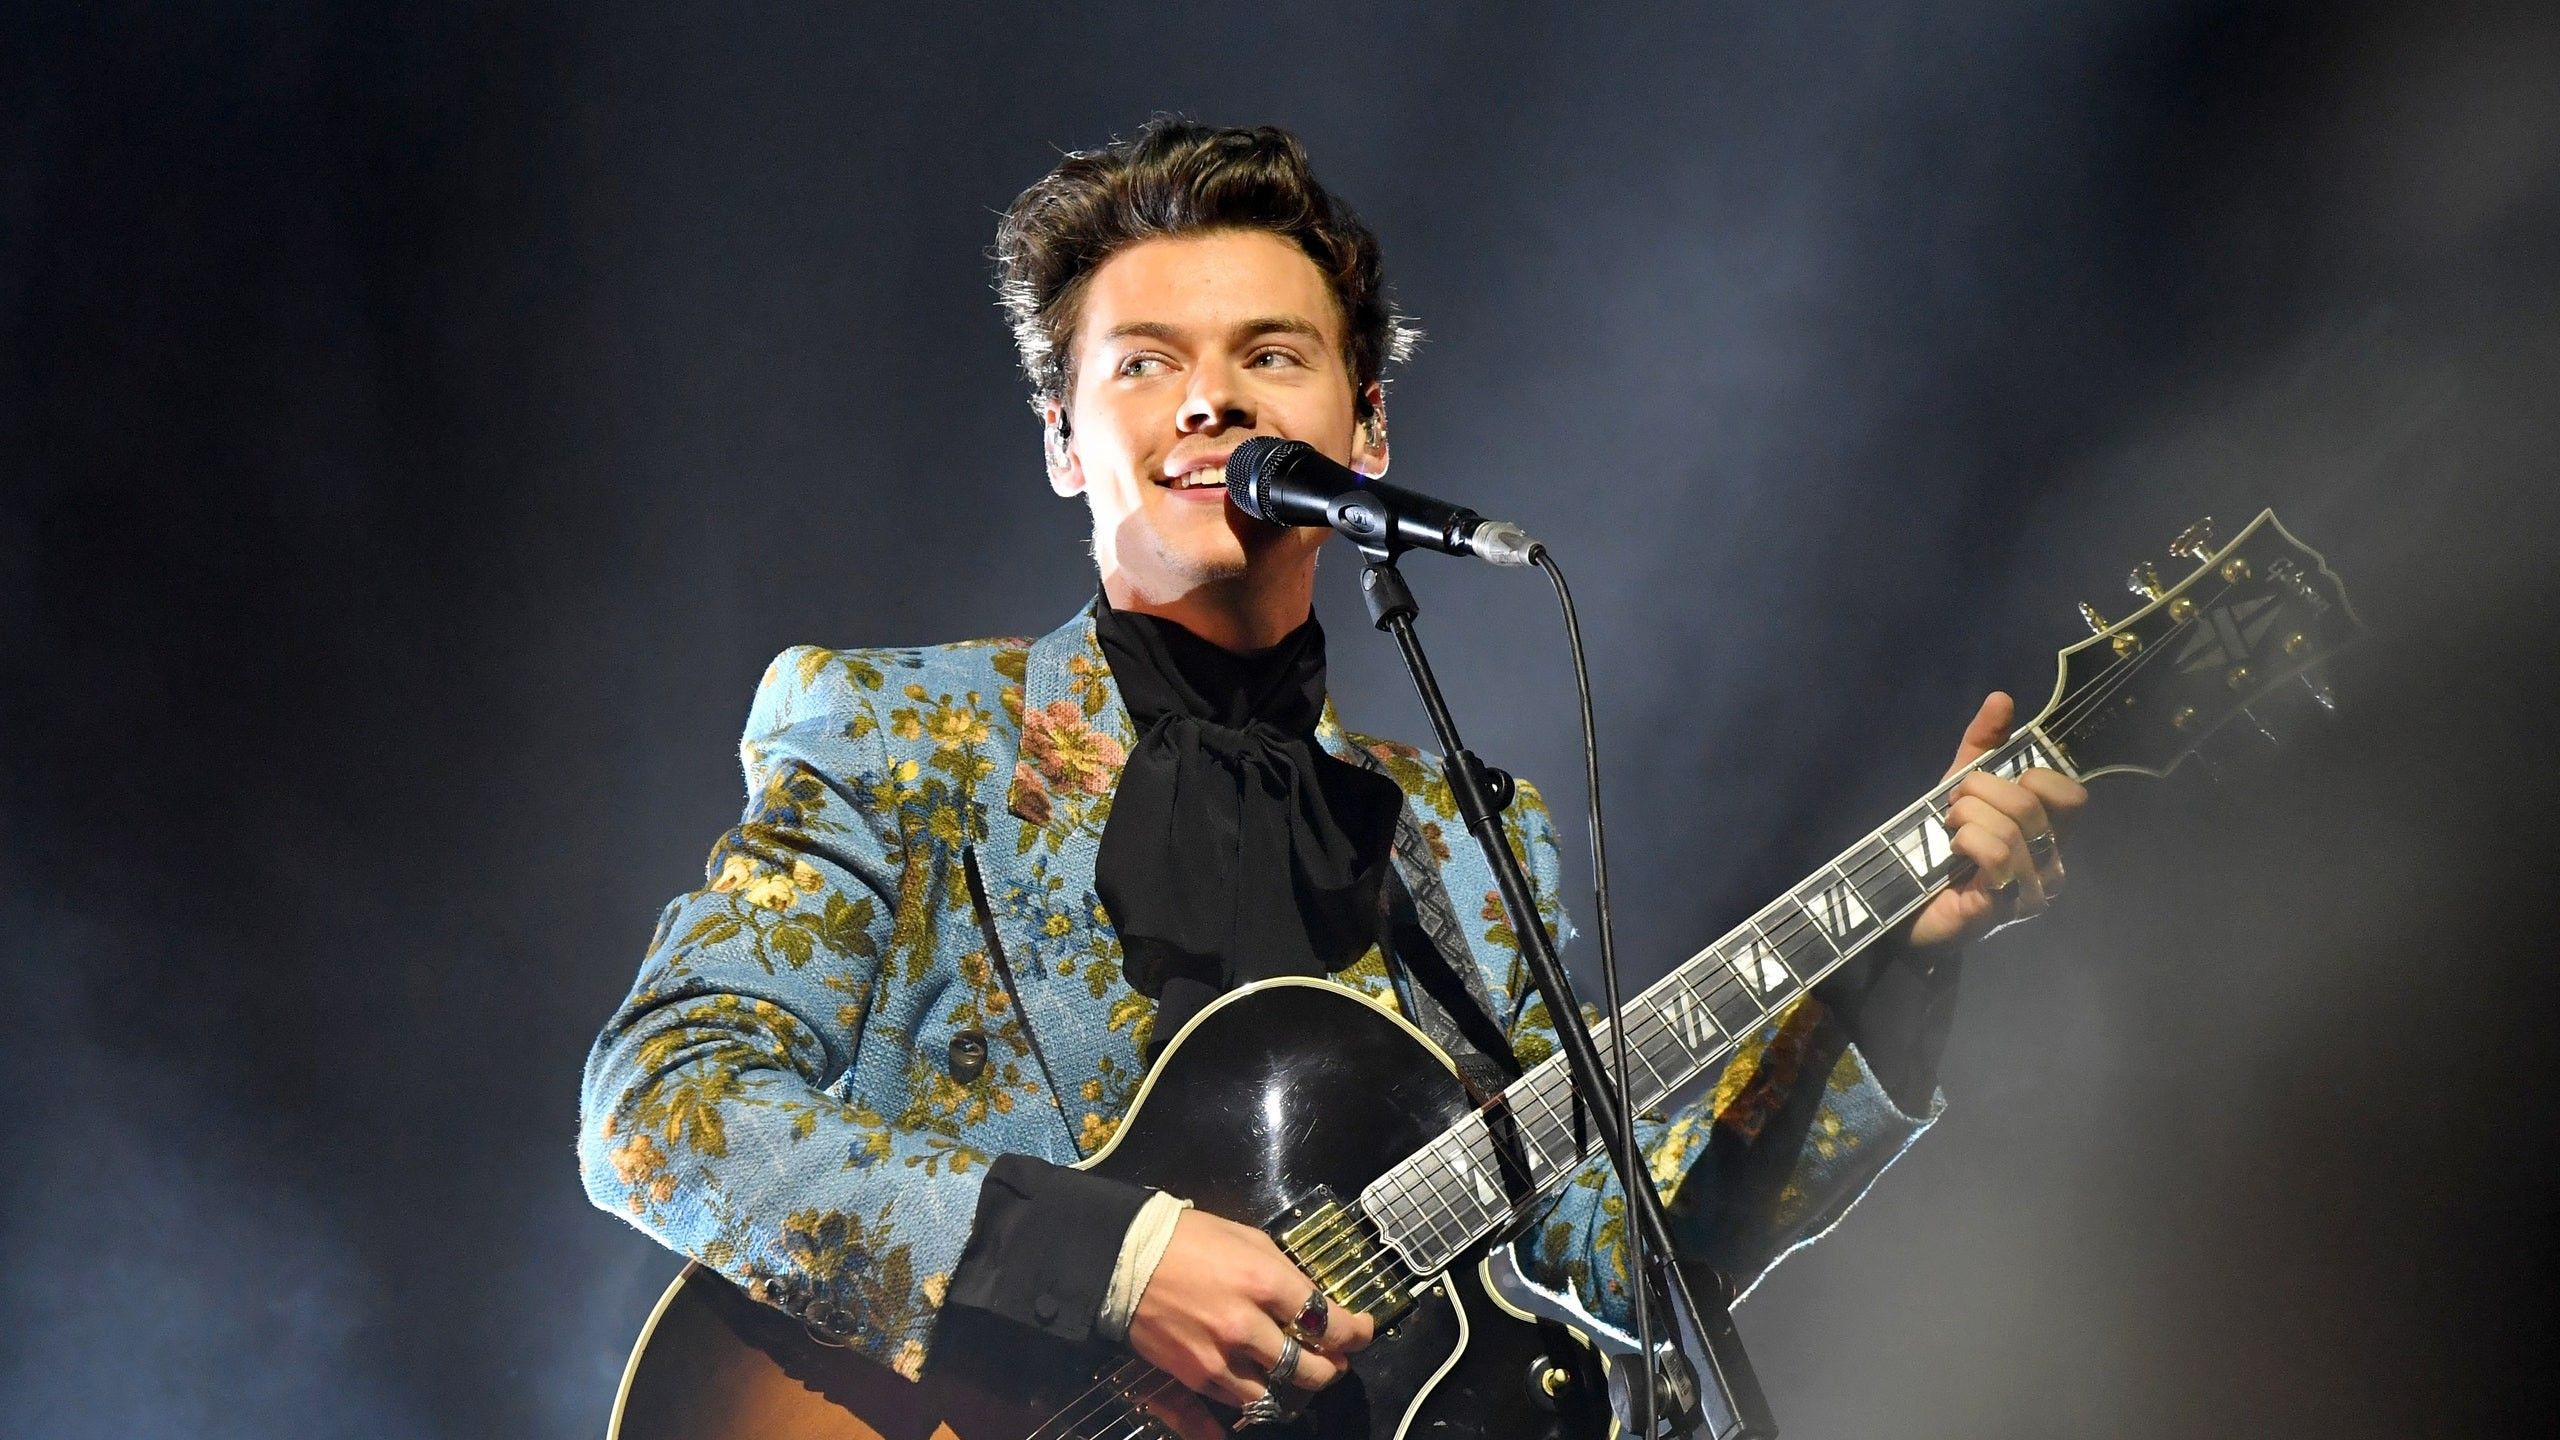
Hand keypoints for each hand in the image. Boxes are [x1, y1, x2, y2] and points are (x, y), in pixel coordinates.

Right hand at [1126, 1208, 1374, 1439]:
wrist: (1125, 1259)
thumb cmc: (1189, 1240)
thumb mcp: (1248, 1239)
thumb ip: (1284, 1273)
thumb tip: (1312, 1301)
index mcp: (1264, 1281)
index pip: (1329, 1322)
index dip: (1356, 1334)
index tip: (1363, 1333)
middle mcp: (1246, 1325)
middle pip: (1311, 1369)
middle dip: (1332, 1369)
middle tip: (1335, 1362)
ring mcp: (1219, 1357)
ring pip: (1277, 1396)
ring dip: (1296, 1391)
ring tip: (1299, 1379)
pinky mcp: (1193, 1376)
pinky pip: (1234, 1409)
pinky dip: (1254, 1407)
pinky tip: (1264, 1400)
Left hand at [1900, 691, 2088, 948]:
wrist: (1901, 905)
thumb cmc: (1938, 849)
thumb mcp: (1959, 789)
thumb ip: (1982, 745)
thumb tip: (2002, 697)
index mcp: (2049, 832)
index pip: (2071, 794)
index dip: (2029, 777)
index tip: (1987, 783)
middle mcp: (2051, 863)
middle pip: (2032, 804)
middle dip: (1980, 792)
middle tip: (1954, 807)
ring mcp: (2031, 891)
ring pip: (2012, 830)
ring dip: (1966, 818)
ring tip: (1949, 830)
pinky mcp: (2002, 909)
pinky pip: (1996, 857)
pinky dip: (1967, 842)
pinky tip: (1952, 853)